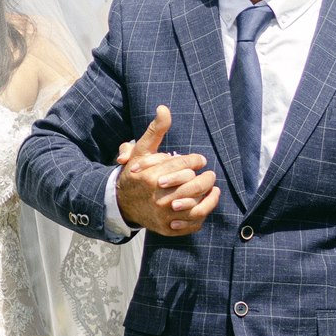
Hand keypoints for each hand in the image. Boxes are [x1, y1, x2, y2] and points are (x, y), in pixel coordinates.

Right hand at [114, 105, 219, 236]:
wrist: (122, 203)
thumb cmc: (135, 174)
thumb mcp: (142, 150)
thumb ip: (156, 130)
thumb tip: (164, 108)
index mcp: (153, 177)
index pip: (186, 166)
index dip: (197, 161)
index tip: (200, 161)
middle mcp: (159, 197)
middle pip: (194, 185)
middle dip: (206, 178)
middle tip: (210, 175)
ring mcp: (164, 215)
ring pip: (197, 207)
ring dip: (210, 198)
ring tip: (214, 189)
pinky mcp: (168, 228)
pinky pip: (192, 223)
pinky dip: (202, 214)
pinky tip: (205, 204)